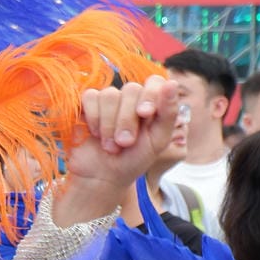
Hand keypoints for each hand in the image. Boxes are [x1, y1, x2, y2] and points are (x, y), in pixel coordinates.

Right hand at [57, 76, 179, 222]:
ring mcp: (108, 101)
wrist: (103, 177)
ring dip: (109, 123)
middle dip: (127, 119)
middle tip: (125, 142)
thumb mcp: (157, 141)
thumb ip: (168, 113)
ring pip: (109, 94)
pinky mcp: (88, 105)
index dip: (150, 94)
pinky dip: (93, 117)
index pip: (155, 82)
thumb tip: (172, 82)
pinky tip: (95, 133)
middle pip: (131, 89)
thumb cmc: (134, 161)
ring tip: (110, 144)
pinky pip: (90, 97)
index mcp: (151, 103)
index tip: (145, 114)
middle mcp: (130, 99)